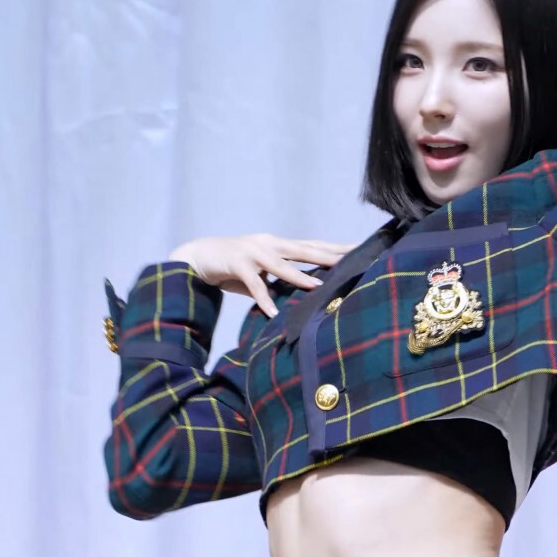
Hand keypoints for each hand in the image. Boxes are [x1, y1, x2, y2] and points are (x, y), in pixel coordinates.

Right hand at [168, 234, 355, 317]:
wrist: (198, 256)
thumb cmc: (234, 266)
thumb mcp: (262, 271)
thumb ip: (282, 277)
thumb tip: (306, 291)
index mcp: (278, 244)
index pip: (313, 245)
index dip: (335, 247)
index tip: (359, 248)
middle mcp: (270, 244)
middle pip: (305, 250)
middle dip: (329, 255)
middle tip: (353, 259)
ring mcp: (253, 252)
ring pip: (282, 265)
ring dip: (301, 277)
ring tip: (320, 287)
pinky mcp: (237, 265)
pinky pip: (254, 285)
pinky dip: (264, 299)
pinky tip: (273, 312)